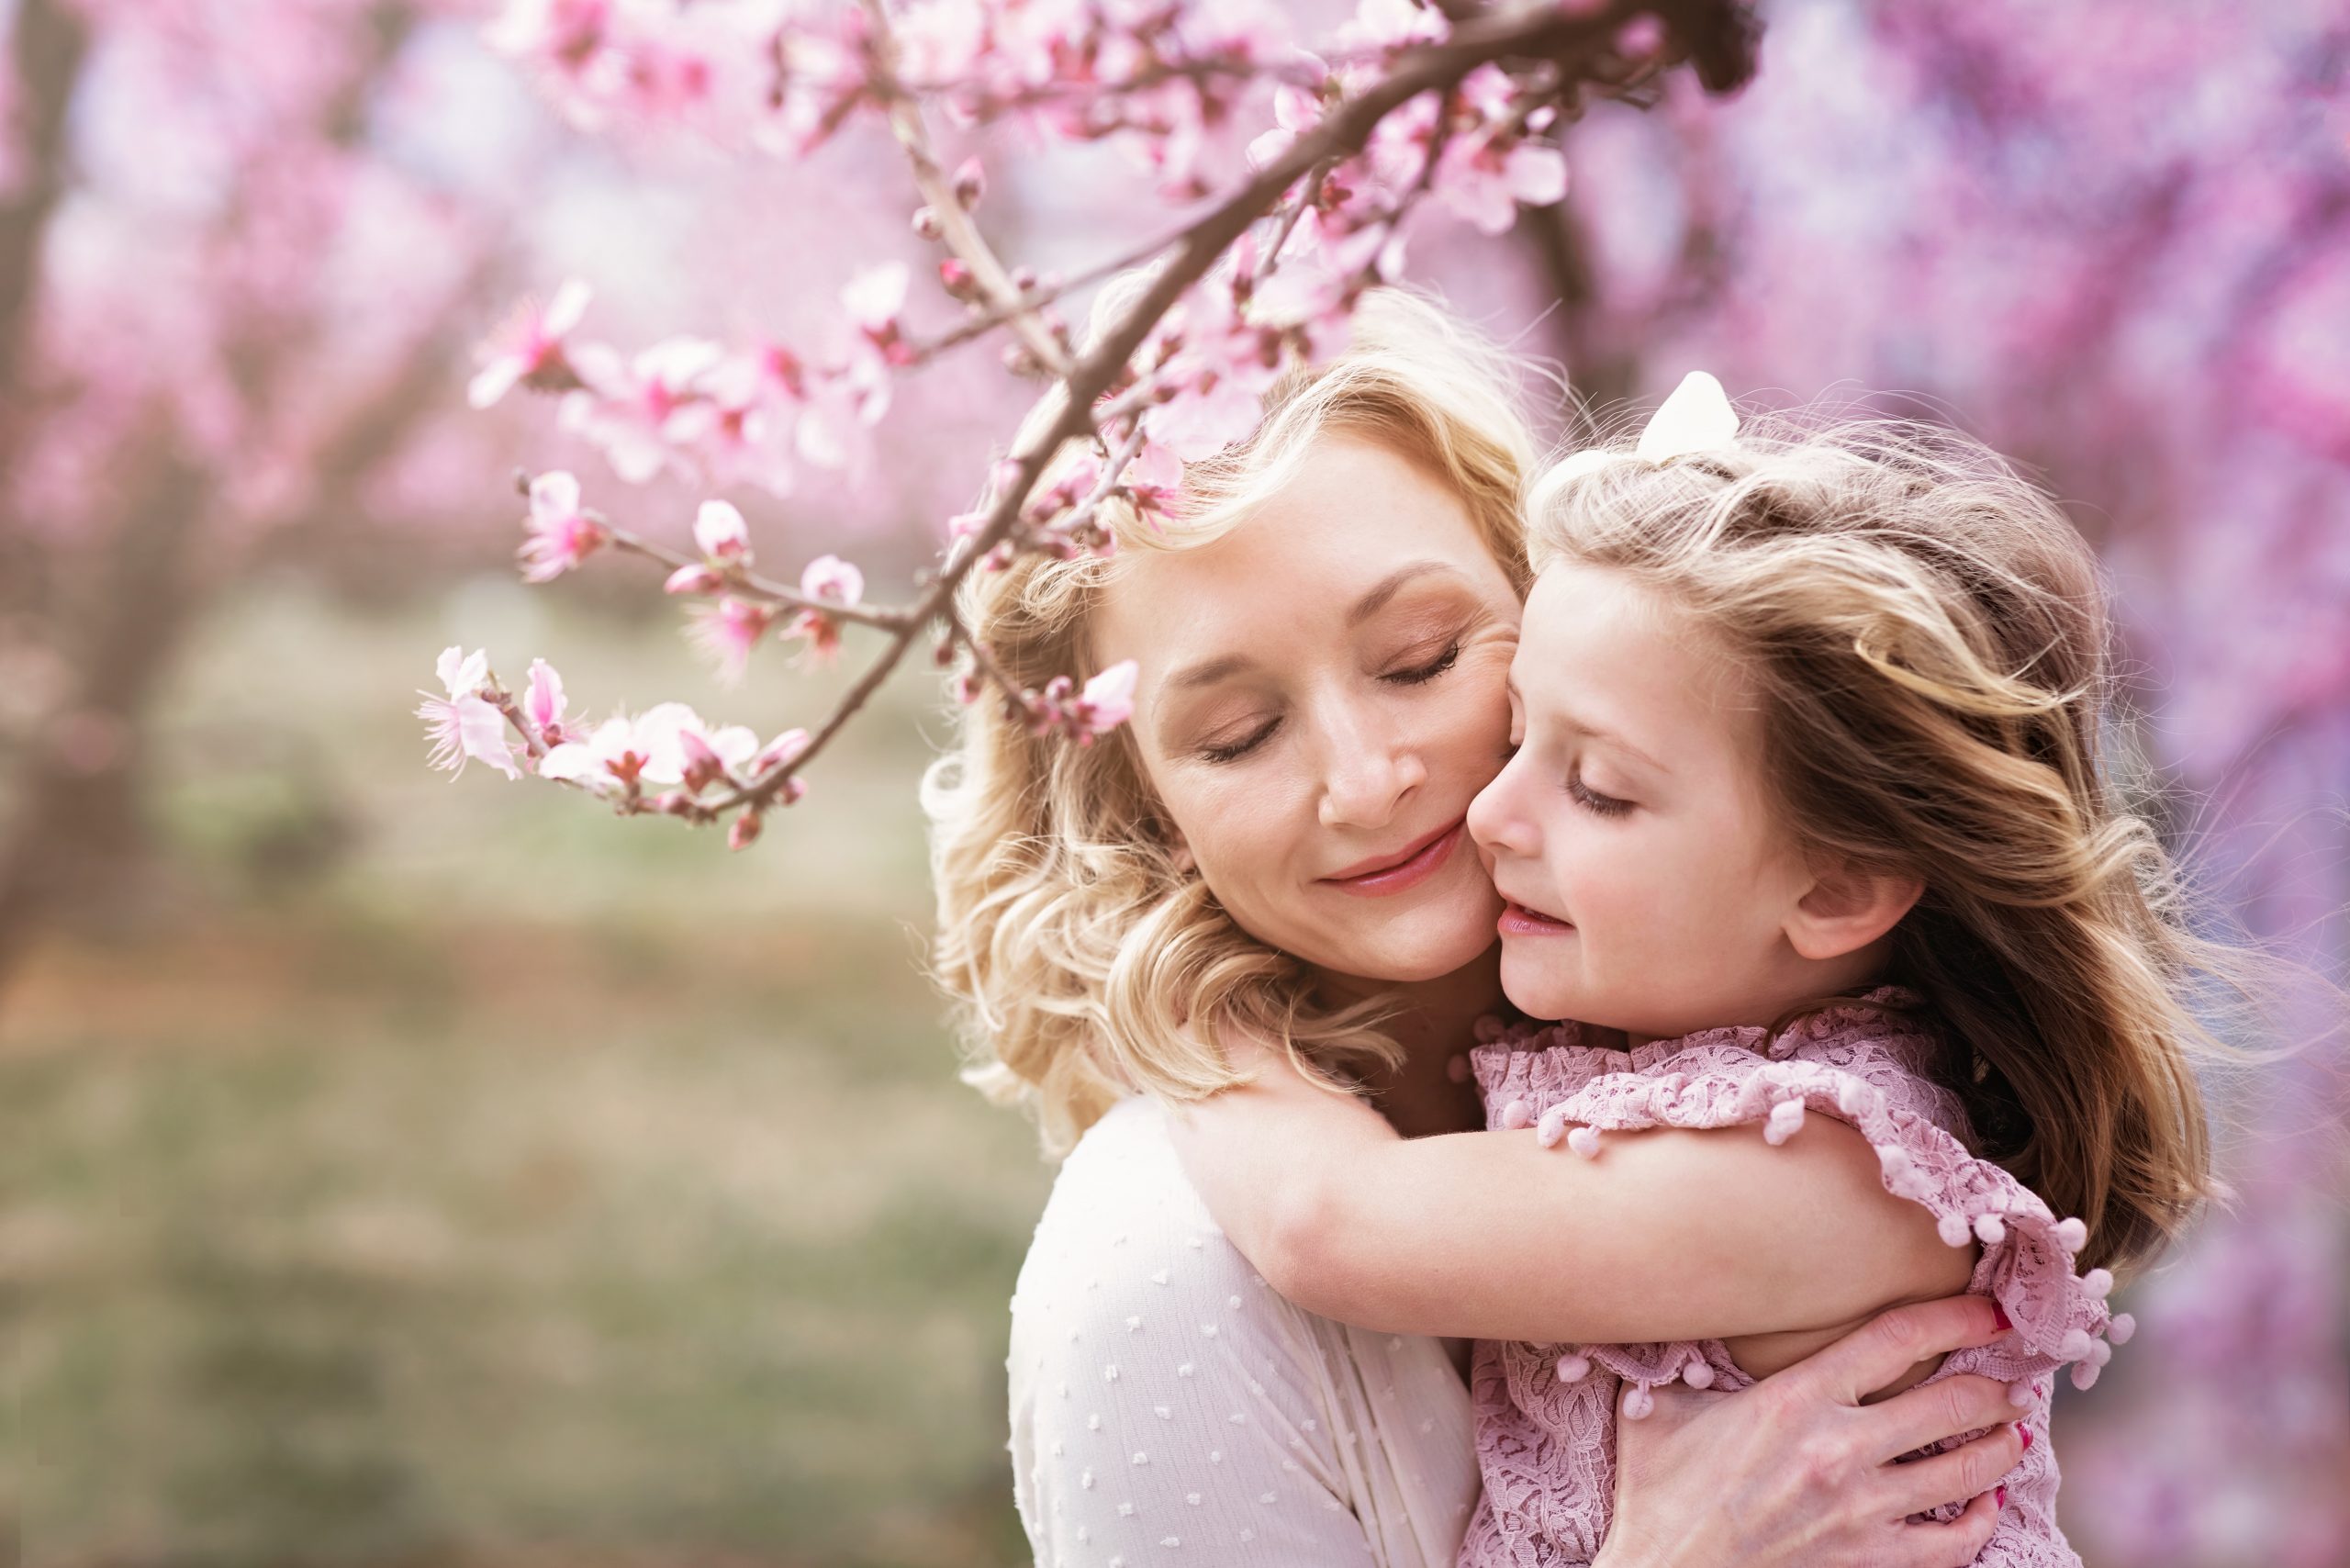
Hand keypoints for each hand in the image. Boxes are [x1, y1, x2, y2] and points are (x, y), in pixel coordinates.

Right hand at [1596, 1295, 2024, 1567]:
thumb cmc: (1656, 1492)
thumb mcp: (1660, 1407)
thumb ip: (1683, 1357)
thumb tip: (1676, 1309)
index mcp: (1794, 1400)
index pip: (1896, 1340)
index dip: (1955, 1318)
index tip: (1990, 1310)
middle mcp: (1838, 1451)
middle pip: (1948, 1404)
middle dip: (1993, 1387)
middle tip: (2013, 1376)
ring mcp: (1859, 1513)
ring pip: (1964, 1471)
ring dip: (2001, 1446)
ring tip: (2014, 1430)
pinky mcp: (1868, 1562)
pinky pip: (1951, 1544)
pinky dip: (1980, 1519)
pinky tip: (1986, 1501)